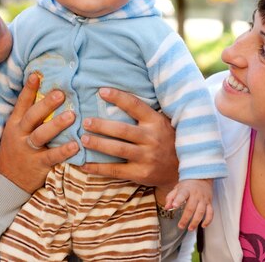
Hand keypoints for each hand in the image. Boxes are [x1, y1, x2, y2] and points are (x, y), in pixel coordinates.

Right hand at [0, 73, 78, 192]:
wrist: (6, 183)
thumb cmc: (15, 152)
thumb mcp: (14, 132)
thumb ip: (27, 117)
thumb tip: (45, 94)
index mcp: (14, 124)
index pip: (21, 104)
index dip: (29, 89)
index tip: (37, 74)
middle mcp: (19, 135)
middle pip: (32, 117)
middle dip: (46, 104)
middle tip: (60, 93)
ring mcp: (28, 150)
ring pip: (41, 135)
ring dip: (56, 124)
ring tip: (71, 115)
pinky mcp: (38, 165)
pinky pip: (52, 156)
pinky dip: (64, 151)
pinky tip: (76, 144)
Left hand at [79, 87, 178, 202]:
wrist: (182, 169)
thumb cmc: (166, 140)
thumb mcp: (161, 123)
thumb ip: (144, 114)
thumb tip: (117, 97)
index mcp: (156, 122)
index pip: (135, 106)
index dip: (118, 97)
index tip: (102, 91)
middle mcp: (152, 138)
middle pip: (122, 130)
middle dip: (101, 125)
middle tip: (85, 121)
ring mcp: (147, 157)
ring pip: (117, 149)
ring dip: (98, 144)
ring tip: (83, 139)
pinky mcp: (141, 174)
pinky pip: (116, 170)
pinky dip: (98, 168)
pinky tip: (85, 164)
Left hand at [165, 178, 213, 229]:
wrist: (202, 178)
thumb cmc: (188, 185)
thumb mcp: (177, 188)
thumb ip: (171, 197)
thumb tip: (167, 207)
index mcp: (186, 190)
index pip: (182, 195)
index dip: (178, 200)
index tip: (174, 206)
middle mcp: (196, 195)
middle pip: (191, 207)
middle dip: (186, 218)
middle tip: (180, 226)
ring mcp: (203, 199)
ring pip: (201, 212)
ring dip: (196, 221)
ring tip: (190, 228)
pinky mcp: (209, 203)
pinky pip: (210, 212)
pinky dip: (208, 220)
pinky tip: (203, 226)